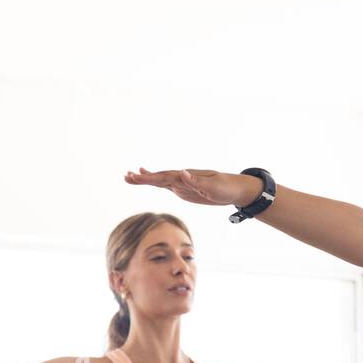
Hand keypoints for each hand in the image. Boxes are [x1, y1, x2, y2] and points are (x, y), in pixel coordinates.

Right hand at [123, 167, 261, 207]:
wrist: (237, 189)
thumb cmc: (227, 187)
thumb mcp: (214, 186)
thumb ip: (198, 181)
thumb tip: (183, 172)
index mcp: (188, 176)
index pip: (165, 177)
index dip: (150, 177)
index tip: (136, 175)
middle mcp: (183, 178)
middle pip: (159, 177)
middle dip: (143, 178)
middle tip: (126, 176)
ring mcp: (183, 184)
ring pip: (160, 181)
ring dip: (146, 179)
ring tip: (130, 177)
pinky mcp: (186, 190)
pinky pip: (167, 186)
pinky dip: (156, 182)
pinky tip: (150, 180)